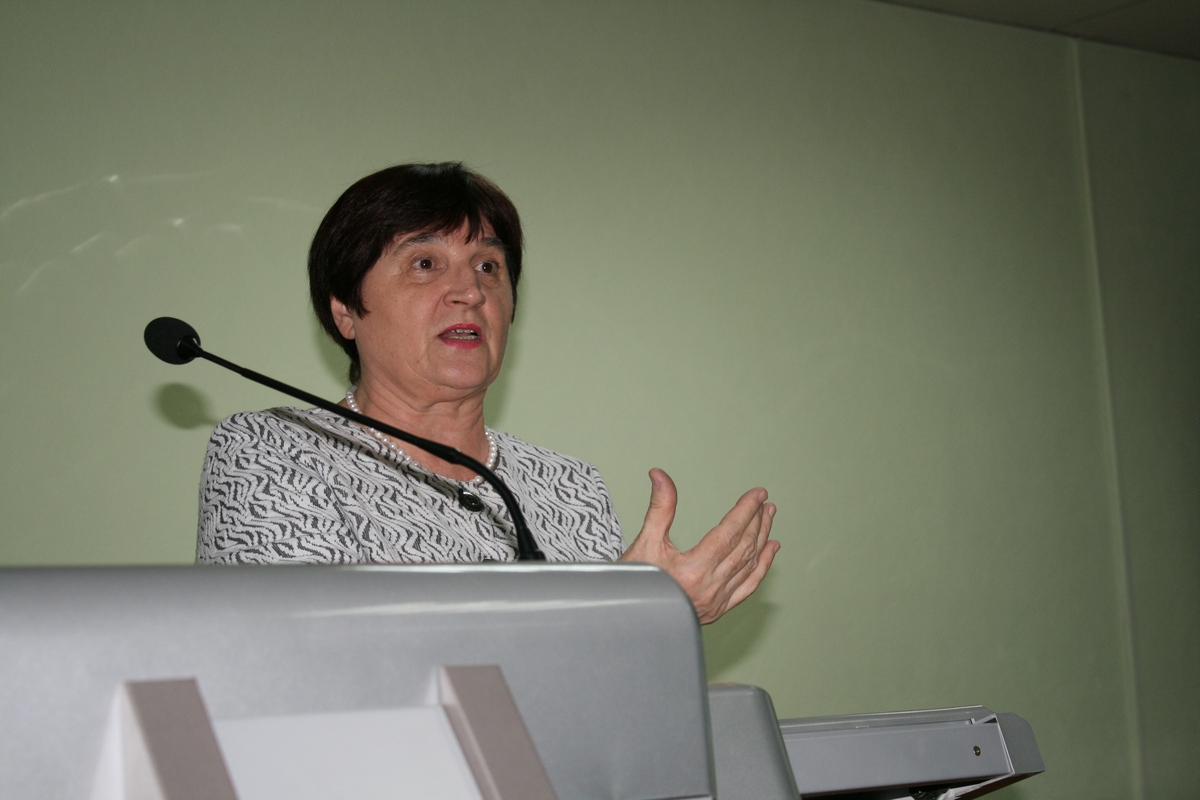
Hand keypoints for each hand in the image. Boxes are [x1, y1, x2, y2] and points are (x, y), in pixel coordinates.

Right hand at [619, 468, 778, 623]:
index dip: (746, 511)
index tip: (756, 494)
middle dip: (756, 521)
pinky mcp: (718, 609)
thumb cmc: (635, 585)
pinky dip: (761, 566)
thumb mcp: (645, 542)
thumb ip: (660, 507)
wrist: (631, 620)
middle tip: (763, 502)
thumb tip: (660, 476)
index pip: (730, 532)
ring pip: (749, 564)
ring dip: (761, 538)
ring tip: (768, 517)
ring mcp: (717, 601)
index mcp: (695, 571)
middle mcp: (710, 588)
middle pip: (743, 547)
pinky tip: (769, 551)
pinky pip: (748, 585)